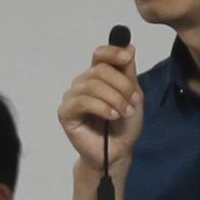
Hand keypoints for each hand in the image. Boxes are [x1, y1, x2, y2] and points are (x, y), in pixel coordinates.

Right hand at [58, 42, 142, 189]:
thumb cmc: (124, 125)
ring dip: (114, 98)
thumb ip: (128, 73)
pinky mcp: (65, 112)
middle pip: (100, 70)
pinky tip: (112, 116)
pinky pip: (82, 101)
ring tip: (125, 112)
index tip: (127, 57)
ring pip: (93, 85)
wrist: (117, 152)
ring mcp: (72, 97)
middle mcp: (82, 82)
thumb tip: (129, 47)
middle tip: (134, 102)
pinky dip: (101, 107)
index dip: (113, 52)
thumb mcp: (133, 95)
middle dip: (121, 85)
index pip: (100, 54)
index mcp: (97, 76)